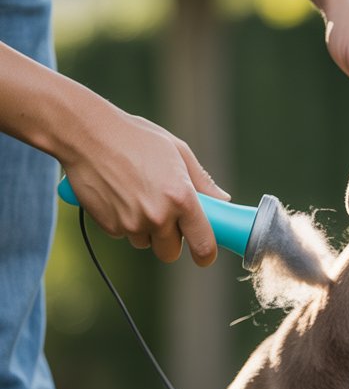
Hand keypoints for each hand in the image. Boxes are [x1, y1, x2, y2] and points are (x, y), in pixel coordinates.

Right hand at [61, 103, 227, 266]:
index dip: (206, 254)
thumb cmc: (135, 137)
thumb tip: (223, 201)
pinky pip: (124, 235)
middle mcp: (158, 216)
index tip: (205, 254)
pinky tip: (118, 195)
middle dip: (170, 240)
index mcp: (181, 197)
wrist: (86, 134)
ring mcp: (132, 224)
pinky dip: (124, 222)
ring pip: (146, 243)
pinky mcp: (110, 226)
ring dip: (145, 229)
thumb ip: (202, 181)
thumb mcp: (176, 150)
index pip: (203, 244)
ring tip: (136, 195)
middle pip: (171, 252)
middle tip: (164, 214)